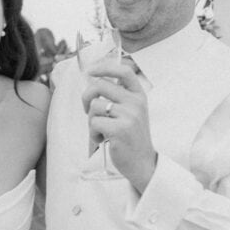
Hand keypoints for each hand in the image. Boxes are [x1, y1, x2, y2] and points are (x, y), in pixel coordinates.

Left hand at [81, 60, 156, 191]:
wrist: (142, 162)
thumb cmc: (131, 137)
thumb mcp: (131, 112)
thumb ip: (118, 97)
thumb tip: (92, 81)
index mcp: (139, 96)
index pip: (124, 72)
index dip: (105, 67)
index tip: (91, 71)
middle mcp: (136, 103)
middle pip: (100, 85)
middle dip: (87, 97)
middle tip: (88, 110)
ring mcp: (129, 116)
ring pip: (94, 105)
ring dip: (91, 120)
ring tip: (102, 131)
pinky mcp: (120, 129)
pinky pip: (94, 122)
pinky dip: (93, 133)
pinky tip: (103, 140)